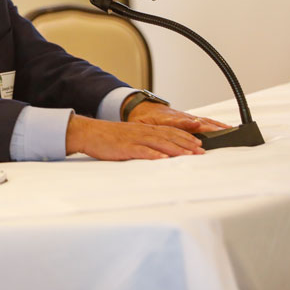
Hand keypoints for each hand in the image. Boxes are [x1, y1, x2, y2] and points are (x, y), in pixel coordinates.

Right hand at [66, 114, 205, 159]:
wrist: (88, 132)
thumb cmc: (107, 137)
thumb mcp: (128, 136)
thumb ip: (143, 142)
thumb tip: (158, 153)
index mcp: (143, 129)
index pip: (169, 132)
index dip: (185, 137)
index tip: (198, 144)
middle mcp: (142, 132)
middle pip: (169, 137)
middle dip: (187, 144)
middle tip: (201, 151)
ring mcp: (134, 139)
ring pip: (160, 143)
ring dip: (176, 149)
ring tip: (190, 155)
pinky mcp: (125, 147)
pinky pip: (142, 151)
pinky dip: (154, 155)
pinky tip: (164, 159)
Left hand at [126, 101, 229, 133]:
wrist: (142, 106)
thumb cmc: (141, 117)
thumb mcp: (139, 125)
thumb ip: (145, 133)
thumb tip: (148, 143)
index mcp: (165, 119)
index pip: (178, 121)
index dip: (187, 123)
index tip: (196, 123)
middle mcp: (178, 116)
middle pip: (196, 121)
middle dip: (209, 127)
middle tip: (222, 132)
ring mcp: (185, 117)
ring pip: (203, 120)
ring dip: (216, 125)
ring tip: (229, 130)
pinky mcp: (189, 118)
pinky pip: (204, 120)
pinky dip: (216, 124)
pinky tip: (226, 128)